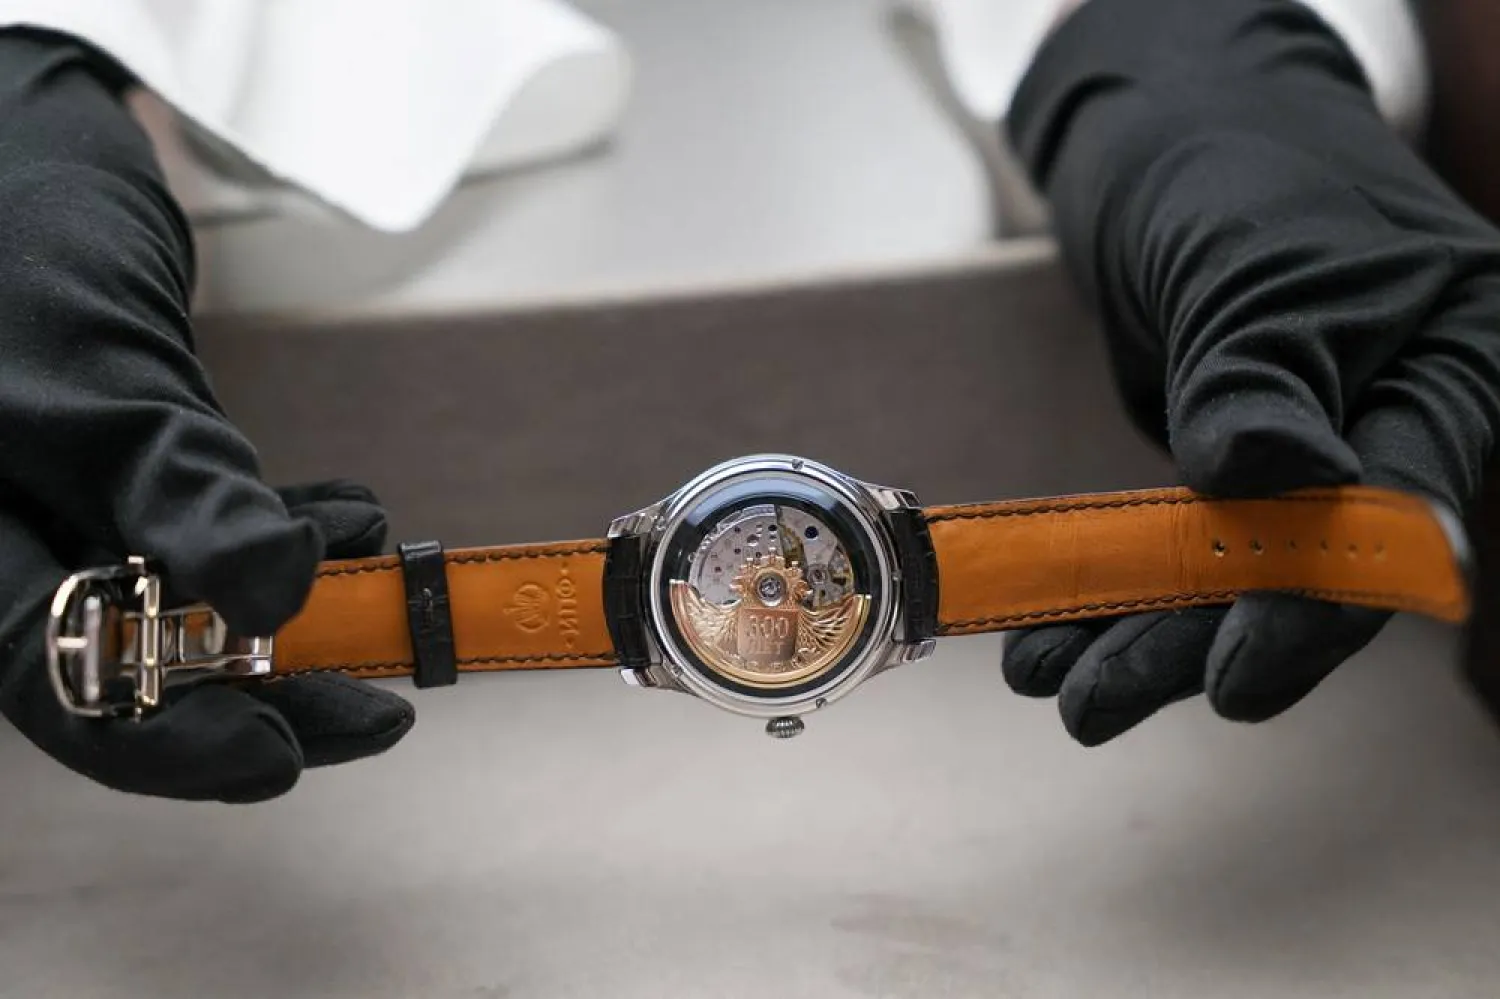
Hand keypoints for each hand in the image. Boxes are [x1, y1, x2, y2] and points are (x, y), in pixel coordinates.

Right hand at [0, 30, 413, 799]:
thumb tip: (275, 597)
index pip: (58, 690)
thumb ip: (175, 489)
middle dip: (265, 685)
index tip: (292, 752)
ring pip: (178, 599)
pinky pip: (194, 524)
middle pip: (129, 665)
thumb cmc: (18, 244)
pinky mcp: (111, 462)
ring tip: (382, 582)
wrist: (18, 141)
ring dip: (290, 603)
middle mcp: (1, 543)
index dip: (176, 742)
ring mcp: (54, 506)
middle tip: (377, 702)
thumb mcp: (89, 377)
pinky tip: (352, 513)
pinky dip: (271, 525)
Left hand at [998, 0, 1499, 743]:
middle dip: (1192, 643)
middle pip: (1301, 568)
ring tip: (1042, 680)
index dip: (1312, 610)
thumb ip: (1259, 372)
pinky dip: (1109, 585)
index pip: (1392, 515)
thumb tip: (1273, 480)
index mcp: (1449, 366)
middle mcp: (1390, 422)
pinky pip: (1176, 540)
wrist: (1168, 117)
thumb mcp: (1247, 256)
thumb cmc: (1232, 159)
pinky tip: (1046, 634)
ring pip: (1228, 571)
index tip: (1234, 678)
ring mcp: (1307, 447)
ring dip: (1131, 631)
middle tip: (1090, 706)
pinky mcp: (1228, 459)